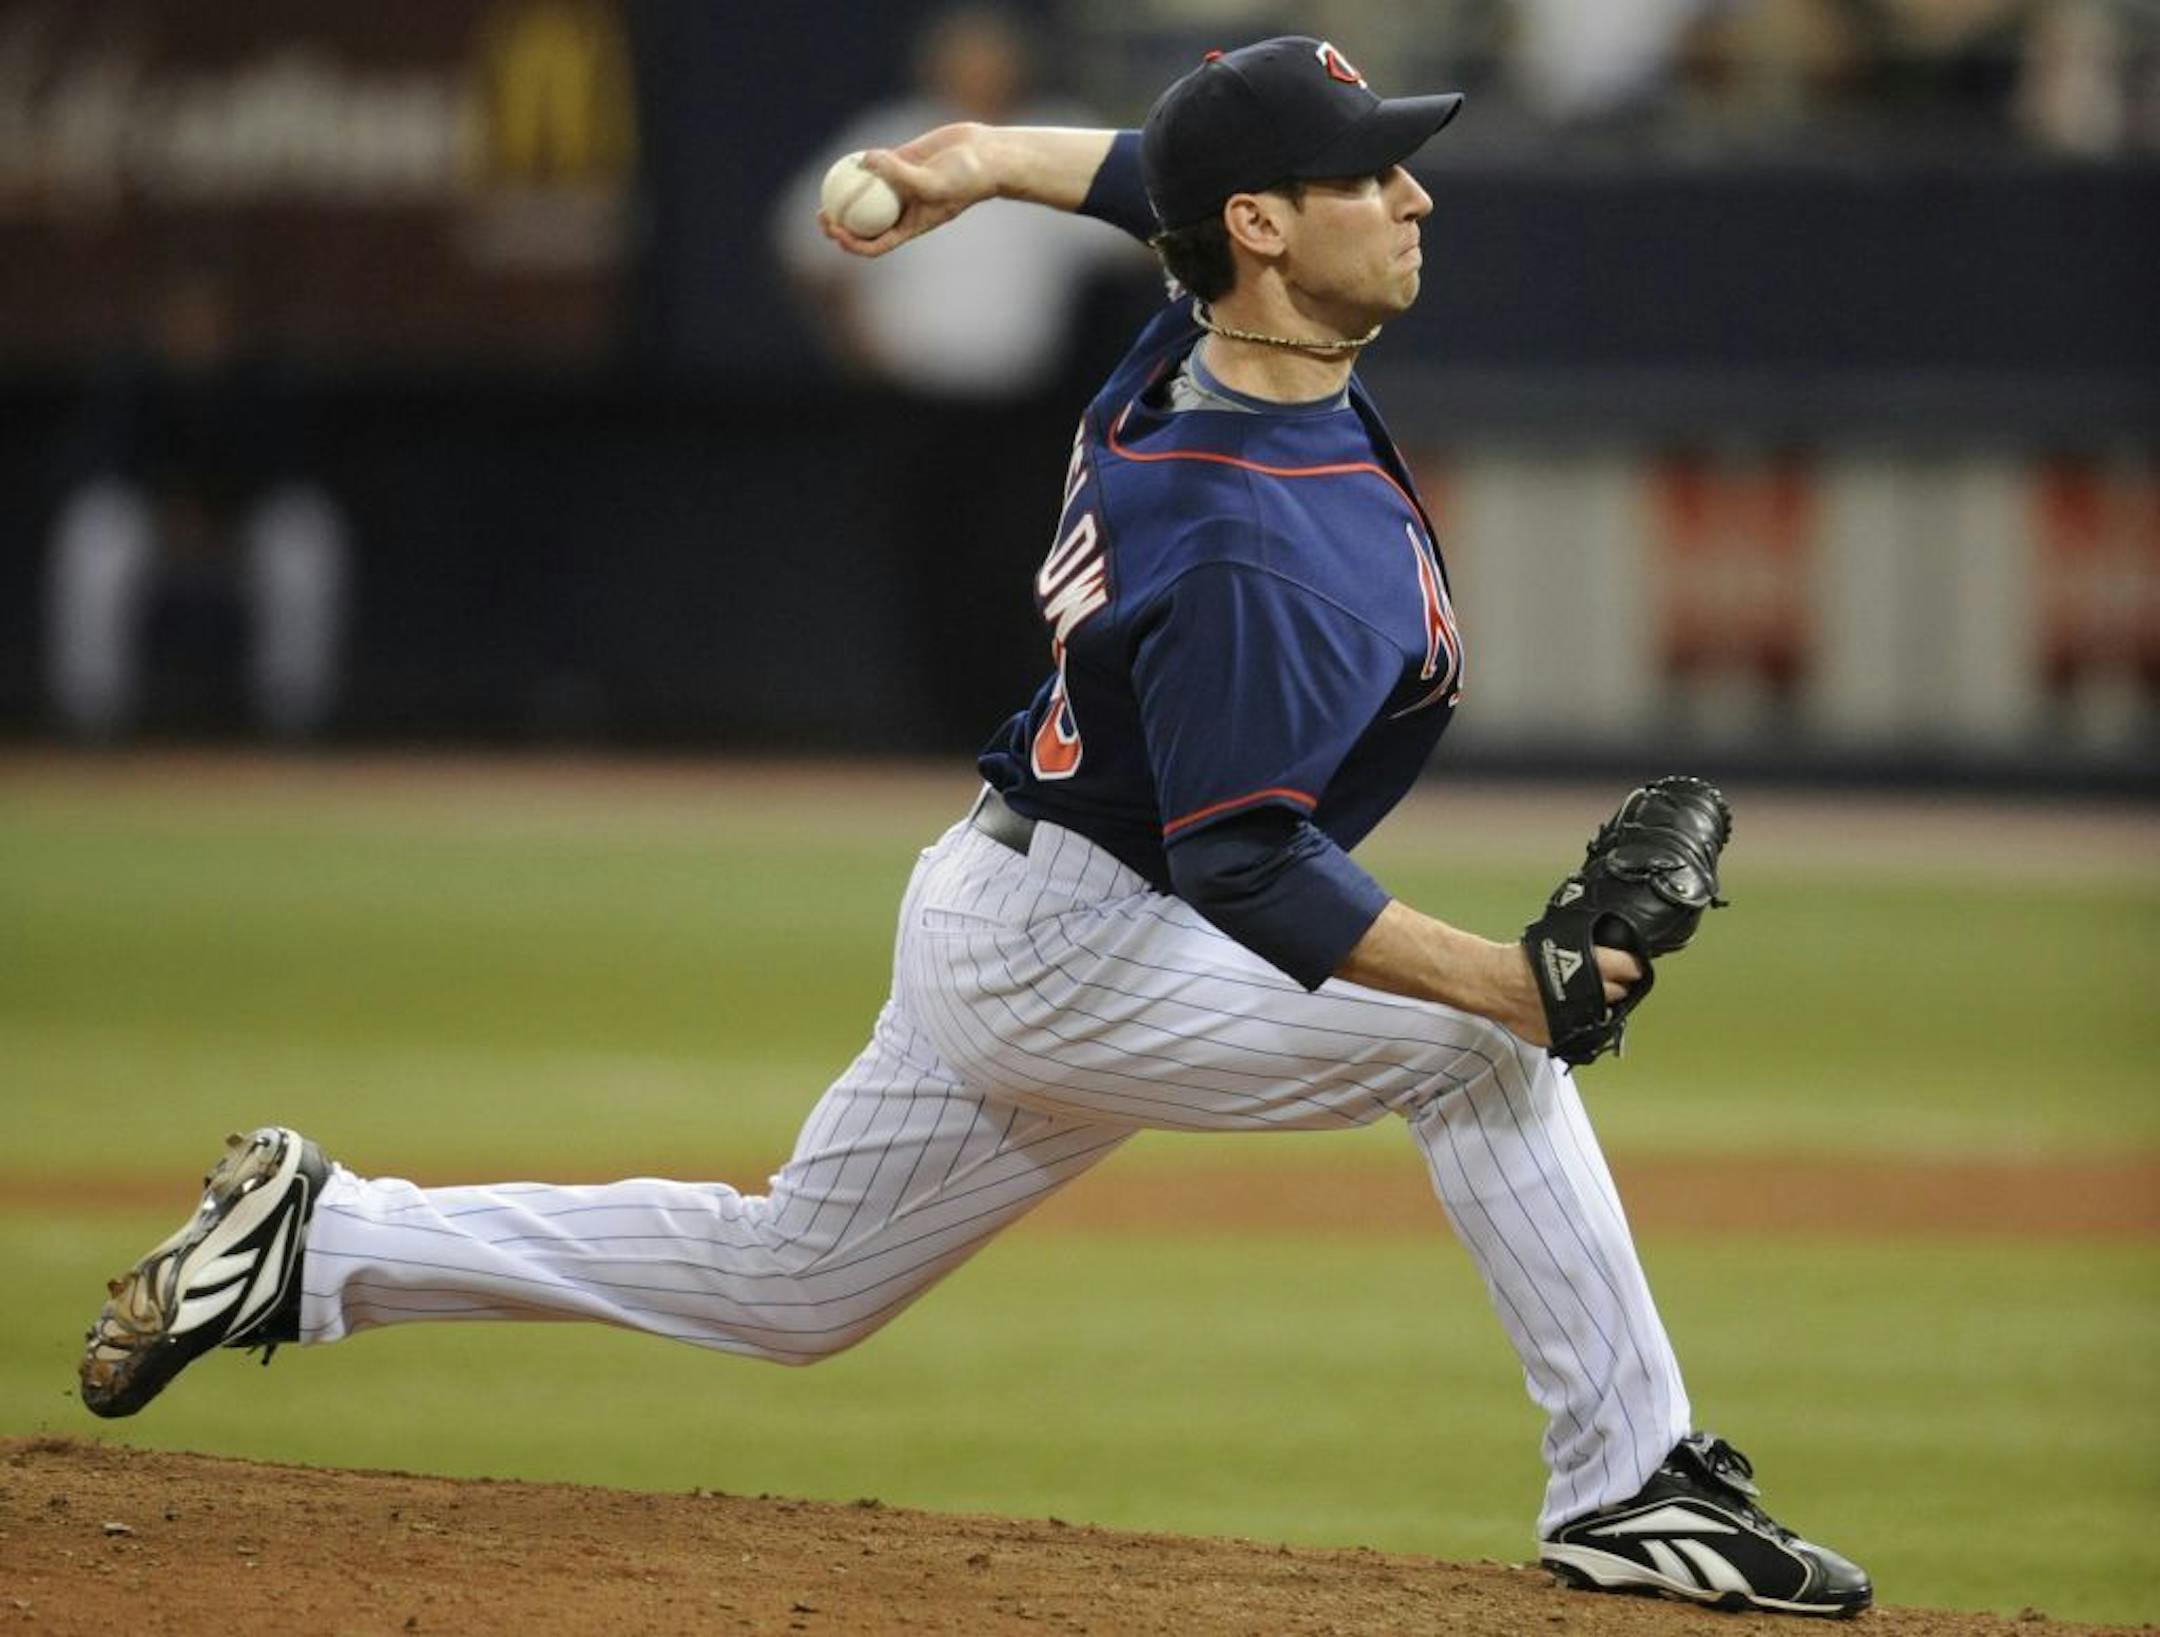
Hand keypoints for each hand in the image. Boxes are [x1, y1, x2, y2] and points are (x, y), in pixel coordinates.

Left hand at [819, 123, 994, 257]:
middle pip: (863, 225)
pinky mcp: (901, 163)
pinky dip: (862, 163)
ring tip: (825, 188)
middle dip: (838, 225)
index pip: (875, 245)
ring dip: (844, 195)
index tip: (837, 231)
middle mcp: (902, 210)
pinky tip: (849, 158)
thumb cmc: (965, 177)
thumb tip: (864, 161)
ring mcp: (900, 187)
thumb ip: (899, 174)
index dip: (851, 244)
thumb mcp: (933, 181)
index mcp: (909, 227)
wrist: (984, 156)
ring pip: (865, 195)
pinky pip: (875, 166)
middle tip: (822, 215)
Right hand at [1499, 942, 1643, 1049]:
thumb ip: (1589, 951)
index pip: (1633, 968)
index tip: (1629, 966)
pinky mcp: (1567, 1034)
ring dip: (1598, 1005)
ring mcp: (1582, 1018)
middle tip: (1601, 980)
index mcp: (1597, 966)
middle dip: (1614, 985)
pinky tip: (1566, 1010)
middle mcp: (1594, 994)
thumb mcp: (1562, 940)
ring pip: (1604, 1013)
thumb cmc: (1522, 959)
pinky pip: (1581, 1029)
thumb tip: (1607, 951)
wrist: (1496, 983)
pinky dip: (1577, 1021)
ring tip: (1583, 996)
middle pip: (1621, 991)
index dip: (1631, 965)